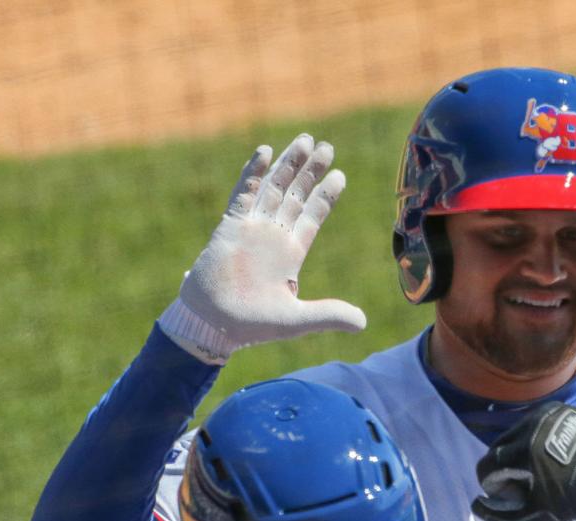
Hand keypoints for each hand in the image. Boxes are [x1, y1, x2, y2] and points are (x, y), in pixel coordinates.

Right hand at [159, 134, 366, 363]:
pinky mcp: (230, 226)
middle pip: (295, 195)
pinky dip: (254, 174)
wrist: (212, 324)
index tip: (339, 175)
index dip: (325, 195)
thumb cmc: (251, 324)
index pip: (311, 216)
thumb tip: (363, 323)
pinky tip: (265, 152)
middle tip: (325, 146)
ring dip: (288, 164)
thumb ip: (329, 315)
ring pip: (273, 188)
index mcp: (290, 253)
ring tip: (305, 140)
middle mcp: (273, 236)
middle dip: (310, 171)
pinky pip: (243, 194)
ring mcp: (251, 228)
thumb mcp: (297, 319)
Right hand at [471, 402, 575, 520]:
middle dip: (503, 469)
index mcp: (523, 450)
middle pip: (499, 447)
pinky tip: (549, 456)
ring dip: (517, 453)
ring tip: (535, 470)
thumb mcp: (537, 517)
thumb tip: (478, 506)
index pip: (487, 466)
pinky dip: (534, 440)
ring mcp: (546, 414)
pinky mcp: (559, 410)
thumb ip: (501, 518)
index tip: (508, 496)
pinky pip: (535, 425)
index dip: (491, 486)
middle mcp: (531, 425)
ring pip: (515, 434)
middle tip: (522, 485)